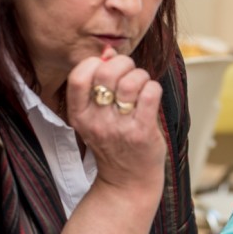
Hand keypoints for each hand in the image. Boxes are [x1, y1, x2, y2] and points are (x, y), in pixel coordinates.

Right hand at [65, 48, 165, 194]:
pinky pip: (150, 94)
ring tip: (143, 86)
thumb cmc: (114, 144)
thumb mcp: (96, 116)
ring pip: (131, 82)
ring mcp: (119, 128)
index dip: (95, 62)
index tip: (106, 66)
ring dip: (141, 76)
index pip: (78, 76)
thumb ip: (99, 84)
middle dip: (124, 64)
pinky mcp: (142, 132)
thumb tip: (108, 51)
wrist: (127, 181)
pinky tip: (151, 95)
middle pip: (108, 73)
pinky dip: (153, 87)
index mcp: (79, 115)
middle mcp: (96, 121)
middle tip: (130, 72)